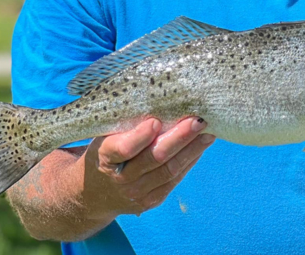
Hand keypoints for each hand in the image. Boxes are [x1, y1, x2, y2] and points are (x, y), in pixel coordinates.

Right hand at [83, 117, 214, 216]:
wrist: (95, 193)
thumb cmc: (106, 153)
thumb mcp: (105, 137)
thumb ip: (127, 126)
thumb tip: (162, 104)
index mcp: (105, 157)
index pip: (124, 148)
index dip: (141, 136)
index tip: (157, 121)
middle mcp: (121, 179)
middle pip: (155, 158)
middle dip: (179, 138)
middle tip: (197, 121)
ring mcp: (137, 193)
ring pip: (170, 170)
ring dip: (192, 150)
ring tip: (208, 133)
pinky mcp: (152, 201)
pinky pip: (174, 180)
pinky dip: (189, 161)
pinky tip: (200, 147)